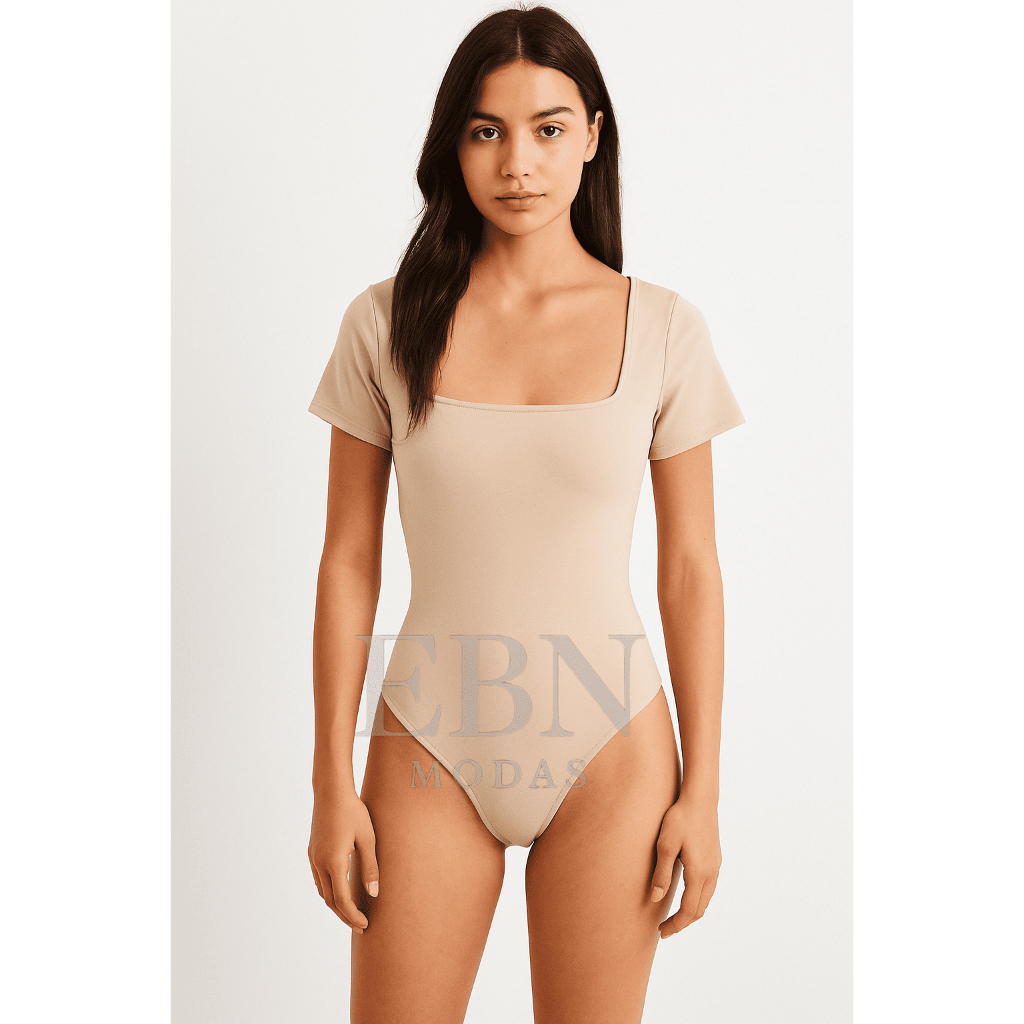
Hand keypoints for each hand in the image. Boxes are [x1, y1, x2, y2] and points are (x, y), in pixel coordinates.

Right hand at [308, 788, 378, 932]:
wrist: (331, 791)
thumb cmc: (353, 812)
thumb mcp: (367, 838)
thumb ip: (370, 867)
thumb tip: (373, 894)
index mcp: (334, 862)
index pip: (342, 900)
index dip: (353, 916)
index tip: (365, 925)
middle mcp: (319, 863)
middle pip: (330, 900)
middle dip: (345, 915)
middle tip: (360, 926)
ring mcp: (313, 858)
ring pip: (322, 891)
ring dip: (335, 905)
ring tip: (351, 913)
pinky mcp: (312, 851)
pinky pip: (319, 879)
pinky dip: (329, 891)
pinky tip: (339, 892)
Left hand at [650, 788, 721, 938]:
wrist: (700, 798)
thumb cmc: (679, 819)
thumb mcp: (665, 845)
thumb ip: (661, 873)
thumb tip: (655, 899)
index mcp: (699, 873)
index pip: (688, 911)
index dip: (675, 925)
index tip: (661, 932)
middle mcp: (711, 873)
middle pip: (699, 909)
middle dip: (682, 922)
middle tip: (665, 929)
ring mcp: (716, 866)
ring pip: (706, 900)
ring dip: (691, 912)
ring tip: (674, 916)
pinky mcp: (715, 859)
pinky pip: (708, 888)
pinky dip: (697, 899)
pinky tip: (685, 896)